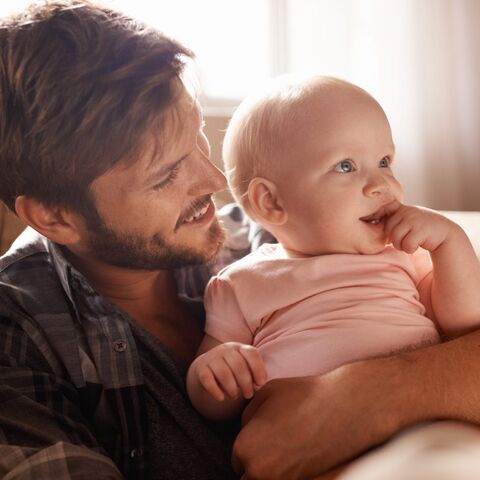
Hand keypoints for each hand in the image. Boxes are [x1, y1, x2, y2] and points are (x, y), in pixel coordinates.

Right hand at [193, 342, 266, 401]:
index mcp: (240, 348)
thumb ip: (254, 375)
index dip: (259, 369)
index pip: (251, 353)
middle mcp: (226, 349)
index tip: (261, 383)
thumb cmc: (232, 371)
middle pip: (238, 365)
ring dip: (232, 388)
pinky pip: (207, 379)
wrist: (206, 368)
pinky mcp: (201, 368)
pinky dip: (215, 390)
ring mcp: (212, 357)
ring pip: (224, 373)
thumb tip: (259, 384)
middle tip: (249, 395)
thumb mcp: (245, 368)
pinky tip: (221, 398)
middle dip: (246, 383)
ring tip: (235, 396)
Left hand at [232, 356, 420, 479]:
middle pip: (249, 474)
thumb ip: (247, 416)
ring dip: (274, 468)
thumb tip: (246, 431)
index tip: (268, 432)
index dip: (252, 443)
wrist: (345, 407)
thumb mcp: (264, 395)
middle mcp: (259, 473)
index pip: (238, 457)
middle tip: (280, 441)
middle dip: (260, 459)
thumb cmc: (303, 396)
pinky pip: (288, 479)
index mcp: (245, 449)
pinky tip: (303, 454)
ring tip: (291, 447)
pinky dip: (291, 470)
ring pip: (267, 478)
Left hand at [384, 201, 458, 252]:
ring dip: (401, 245)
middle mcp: (407, 211)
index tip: (388, 230)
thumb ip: (393, 218)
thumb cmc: (420, 229)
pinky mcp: (420, 229)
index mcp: (401, 208)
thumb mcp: (406, 219)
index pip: (383, 211)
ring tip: (410, 242)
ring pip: (396, 238)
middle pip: (387, 229)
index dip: (382, 221)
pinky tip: (417, 245)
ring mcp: (414, 219)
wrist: (445, 233)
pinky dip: (410, 249)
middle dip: (394, 238)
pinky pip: (406, 245)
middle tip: (405, 240)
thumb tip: (371, 221)